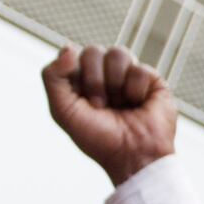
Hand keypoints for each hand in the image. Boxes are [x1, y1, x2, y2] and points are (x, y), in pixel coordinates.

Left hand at [42, 45, 179, 187]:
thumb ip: (52, 77)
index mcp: (82, 79)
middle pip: (93, 51)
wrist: (132, 156)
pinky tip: (138, 104)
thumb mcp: (62, 110)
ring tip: (121, 104)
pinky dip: (136, 91)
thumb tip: (69, 47)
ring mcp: (128, 75)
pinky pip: (140, 68)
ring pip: (118, 53)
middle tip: (100, 105)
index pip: (73, 54)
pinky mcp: (151, 80)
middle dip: (95, 81)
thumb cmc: (98, 138)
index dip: (75, 74)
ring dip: (116, 84)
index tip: (81, 100)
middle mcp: (105, 74)